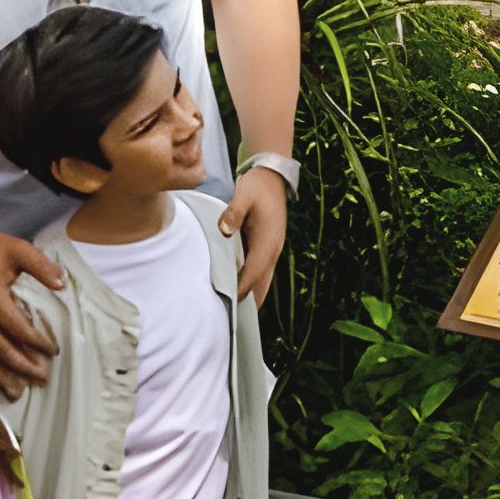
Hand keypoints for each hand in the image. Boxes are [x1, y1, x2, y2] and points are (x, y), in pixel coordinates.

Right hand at [0, 231, 59, 393]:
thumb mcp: (18, 248)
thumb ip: (40, 265)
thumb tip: (61, 283)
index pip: (16, 324)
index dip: (34, 339)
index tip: (52, 350)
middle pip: (0, 346)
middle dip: (21, 365)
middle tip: (41, 378)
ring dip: (2, 375)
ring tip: (18, 393)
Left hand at [220, 162, 290, 305]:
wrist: (273, 176)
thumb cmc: (257, 185)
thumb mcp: (244, 194)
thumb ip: (234, 212)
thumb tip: (225, 229)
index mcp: (269, 240)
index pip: (255, 271)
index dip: (243, 288)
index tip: (231, 304)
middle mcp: (274, 249)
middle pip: (263, 283)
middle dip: (251, 301)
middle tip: (236, 322)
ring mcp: (272, 249)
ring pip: (263, 279)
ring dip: (252, 294)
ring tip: (237, 314)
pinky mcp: (268, 246)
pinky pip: (261, 271)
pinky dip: (252, 283)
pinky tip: (240, 290)